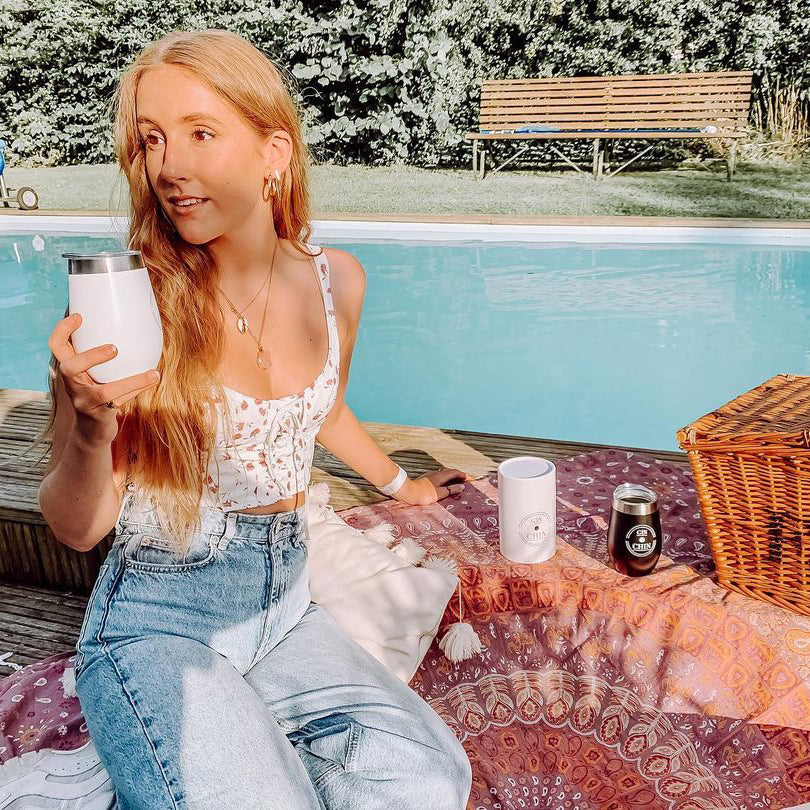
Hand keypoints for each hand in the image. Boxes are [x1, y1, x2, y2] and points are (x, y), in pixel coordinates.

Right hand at [48, 312, 160, 447]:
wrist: (92, 431)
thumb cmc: (98, 396)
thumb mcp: (95, 374)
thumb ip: (104, 357)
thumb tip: (131, 327)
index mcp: (70, 369)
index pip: (56, 346)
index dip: (63, 330)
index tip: (79, 316)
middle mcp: (72, 385)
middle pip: (69, 368)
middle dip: (90, 356)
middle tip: (115, 348)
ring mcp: (84, 402)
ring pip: (103, 392)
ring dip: (130, 381)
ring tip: (152, 372)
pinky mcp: (99, 415)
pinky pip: (120, 402)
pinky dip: (138, 389)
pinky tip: (153, 378)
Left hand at [393, 468, 470, 505]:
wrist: (407, 492)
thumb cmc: (424, 494)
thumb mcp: (440, 493)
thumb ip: (451, 490)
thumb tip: (462, 486)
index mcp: (441, 475)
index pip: (456, 472)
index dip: (464, 475)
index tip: (471, 480)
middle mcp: (436, 473)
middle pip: (450, 471)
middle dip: (459, 475)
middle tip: (465, 482)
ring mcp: (430, 476)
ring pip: (444, 474)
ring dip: (451, 477)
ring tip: (456, 484)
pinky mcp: (425, 480)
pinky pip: (439, 477)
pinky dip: (445, 480)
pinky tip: (443, 486)